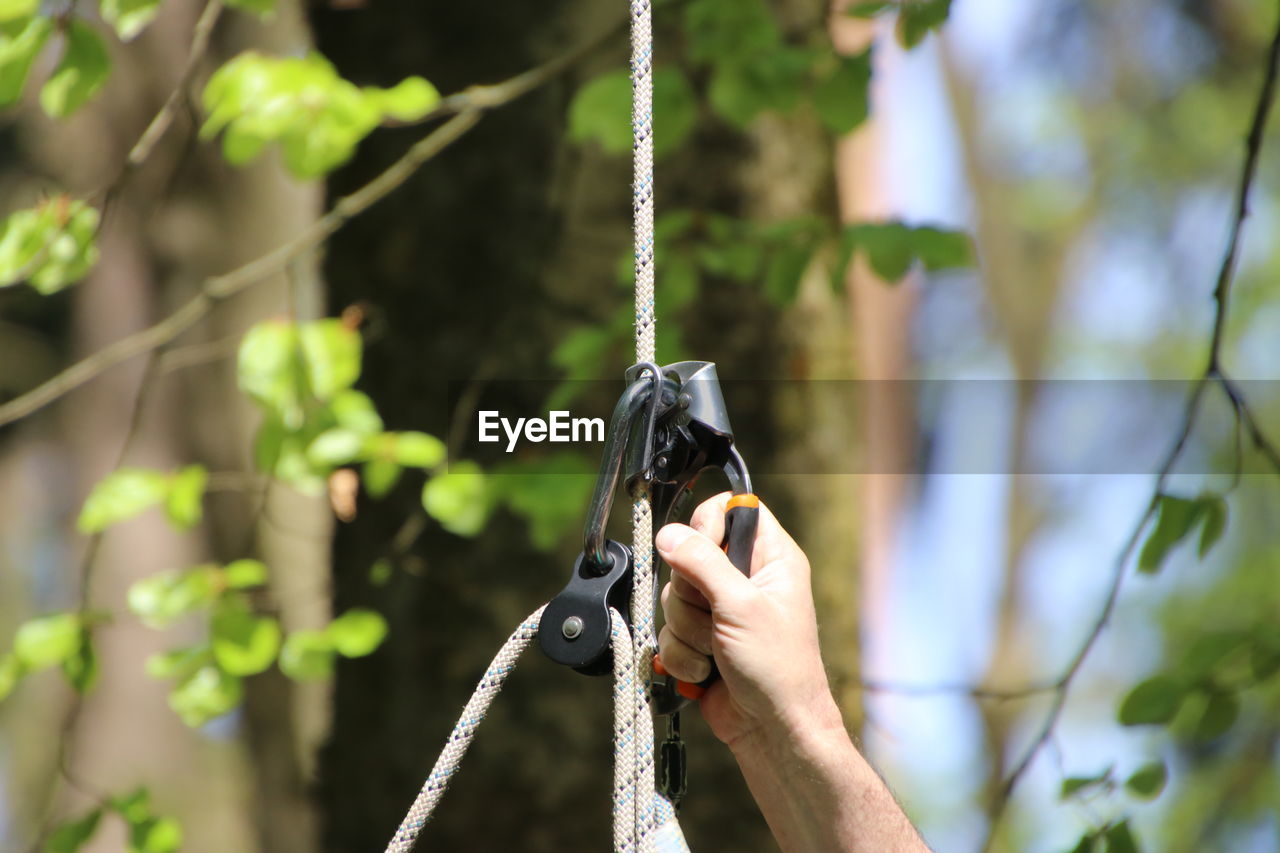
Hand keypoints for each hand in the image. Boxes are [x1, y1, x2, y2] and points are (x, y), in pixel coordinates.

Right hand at [655, 493, 842, 748]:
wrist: (772, 731)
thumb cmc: (778, 668)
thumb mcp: (741, 605)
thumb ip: (702, 563)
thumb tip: (669, 533)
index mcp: (770, 557)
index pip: (730, 510)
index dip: (707, 526)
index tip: (702, 553)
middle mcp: (744, 578)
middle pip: (688, 556)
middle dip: (692, 596)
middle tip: (717, 618)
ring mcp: (720, 610)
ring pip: (672, 598)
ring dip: (687, 632)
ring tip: (717, 652)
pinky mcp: (700, 639)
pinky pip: (668, 632)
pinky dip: (682, 655)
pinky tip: (707, 671)